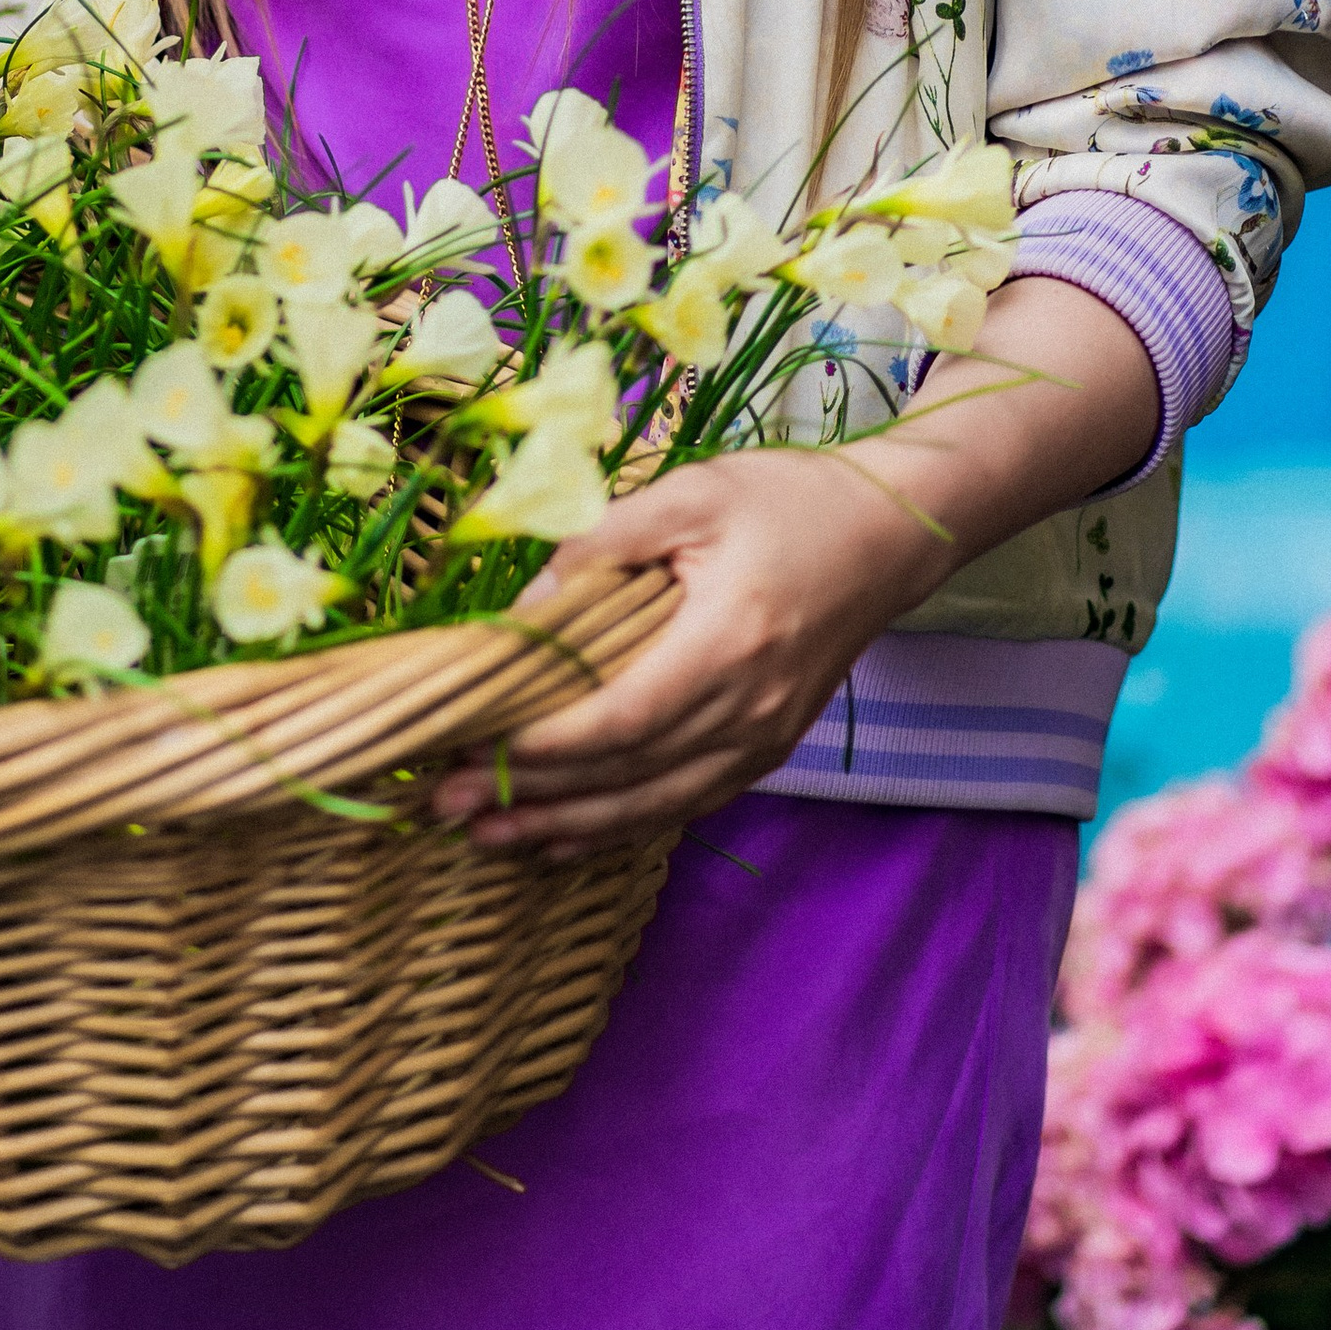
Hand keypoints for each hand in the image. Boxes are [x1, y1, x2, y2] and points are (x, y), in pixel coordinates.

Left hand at [428, 273, 1160, 854]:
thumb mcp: (688, 492)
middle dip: (531, 797)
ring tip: (484, 835)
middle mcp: (751, 707)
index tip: (469, 747)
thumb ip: (601, 545)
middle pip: (628, 775)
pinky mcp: (765, 747)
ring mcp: (764, 738)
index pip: (623, 718)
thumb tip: (524, 609)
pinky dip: (618, 826)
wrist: (889, 534)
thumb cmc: (785, 500)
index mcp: (730, 640)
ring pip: (653, 806)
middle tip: (441, 804)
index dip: (545, 745)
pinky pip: (684, 804)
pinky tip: (561, 837)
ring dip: (565, 828)